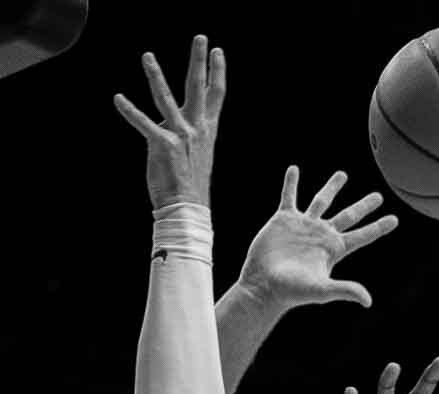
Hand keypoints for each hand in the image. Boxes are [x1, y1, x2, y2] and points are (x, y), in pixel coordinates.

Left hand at [113, 34, 225, 208]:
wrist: (187, 208)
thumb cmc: (188, 185)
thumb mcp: (194, 153)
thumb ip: (183, 132)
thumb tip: (166, 120)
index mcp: (207, 131)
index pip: (216, 95)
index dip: (217, 72)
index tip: (218, 52)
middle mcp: (196, 129)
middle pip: (198, 88)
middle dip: (200, 61)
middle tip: (201, 38)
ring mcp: (180, 136)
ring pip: (166, 98)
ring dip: (155, 76)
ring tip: (147, 56)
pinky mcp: (162, 145)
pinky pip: (143, 123)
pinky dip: (129, 110)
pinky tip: (118, 98)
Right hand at [238, 166, 398, 310]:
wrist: (264, 285)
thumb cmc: (292, 291)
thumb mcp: (322, 290)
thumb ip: (345, 290)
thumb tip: (368, 302)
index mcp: (334, 249)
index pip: (362, 236)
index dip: (379, 228)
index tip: (395, 220)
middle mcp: (322, 234)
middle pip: (349, 216)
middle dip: (364, 206)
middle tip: (379, 196)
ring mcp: (303, 226)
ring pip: (321, 200)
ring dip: (332, 187)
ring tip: (343, 174)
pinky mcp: (283, 220)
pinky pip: (289, 197)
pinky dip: (291, 183)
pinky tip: (294, 170)